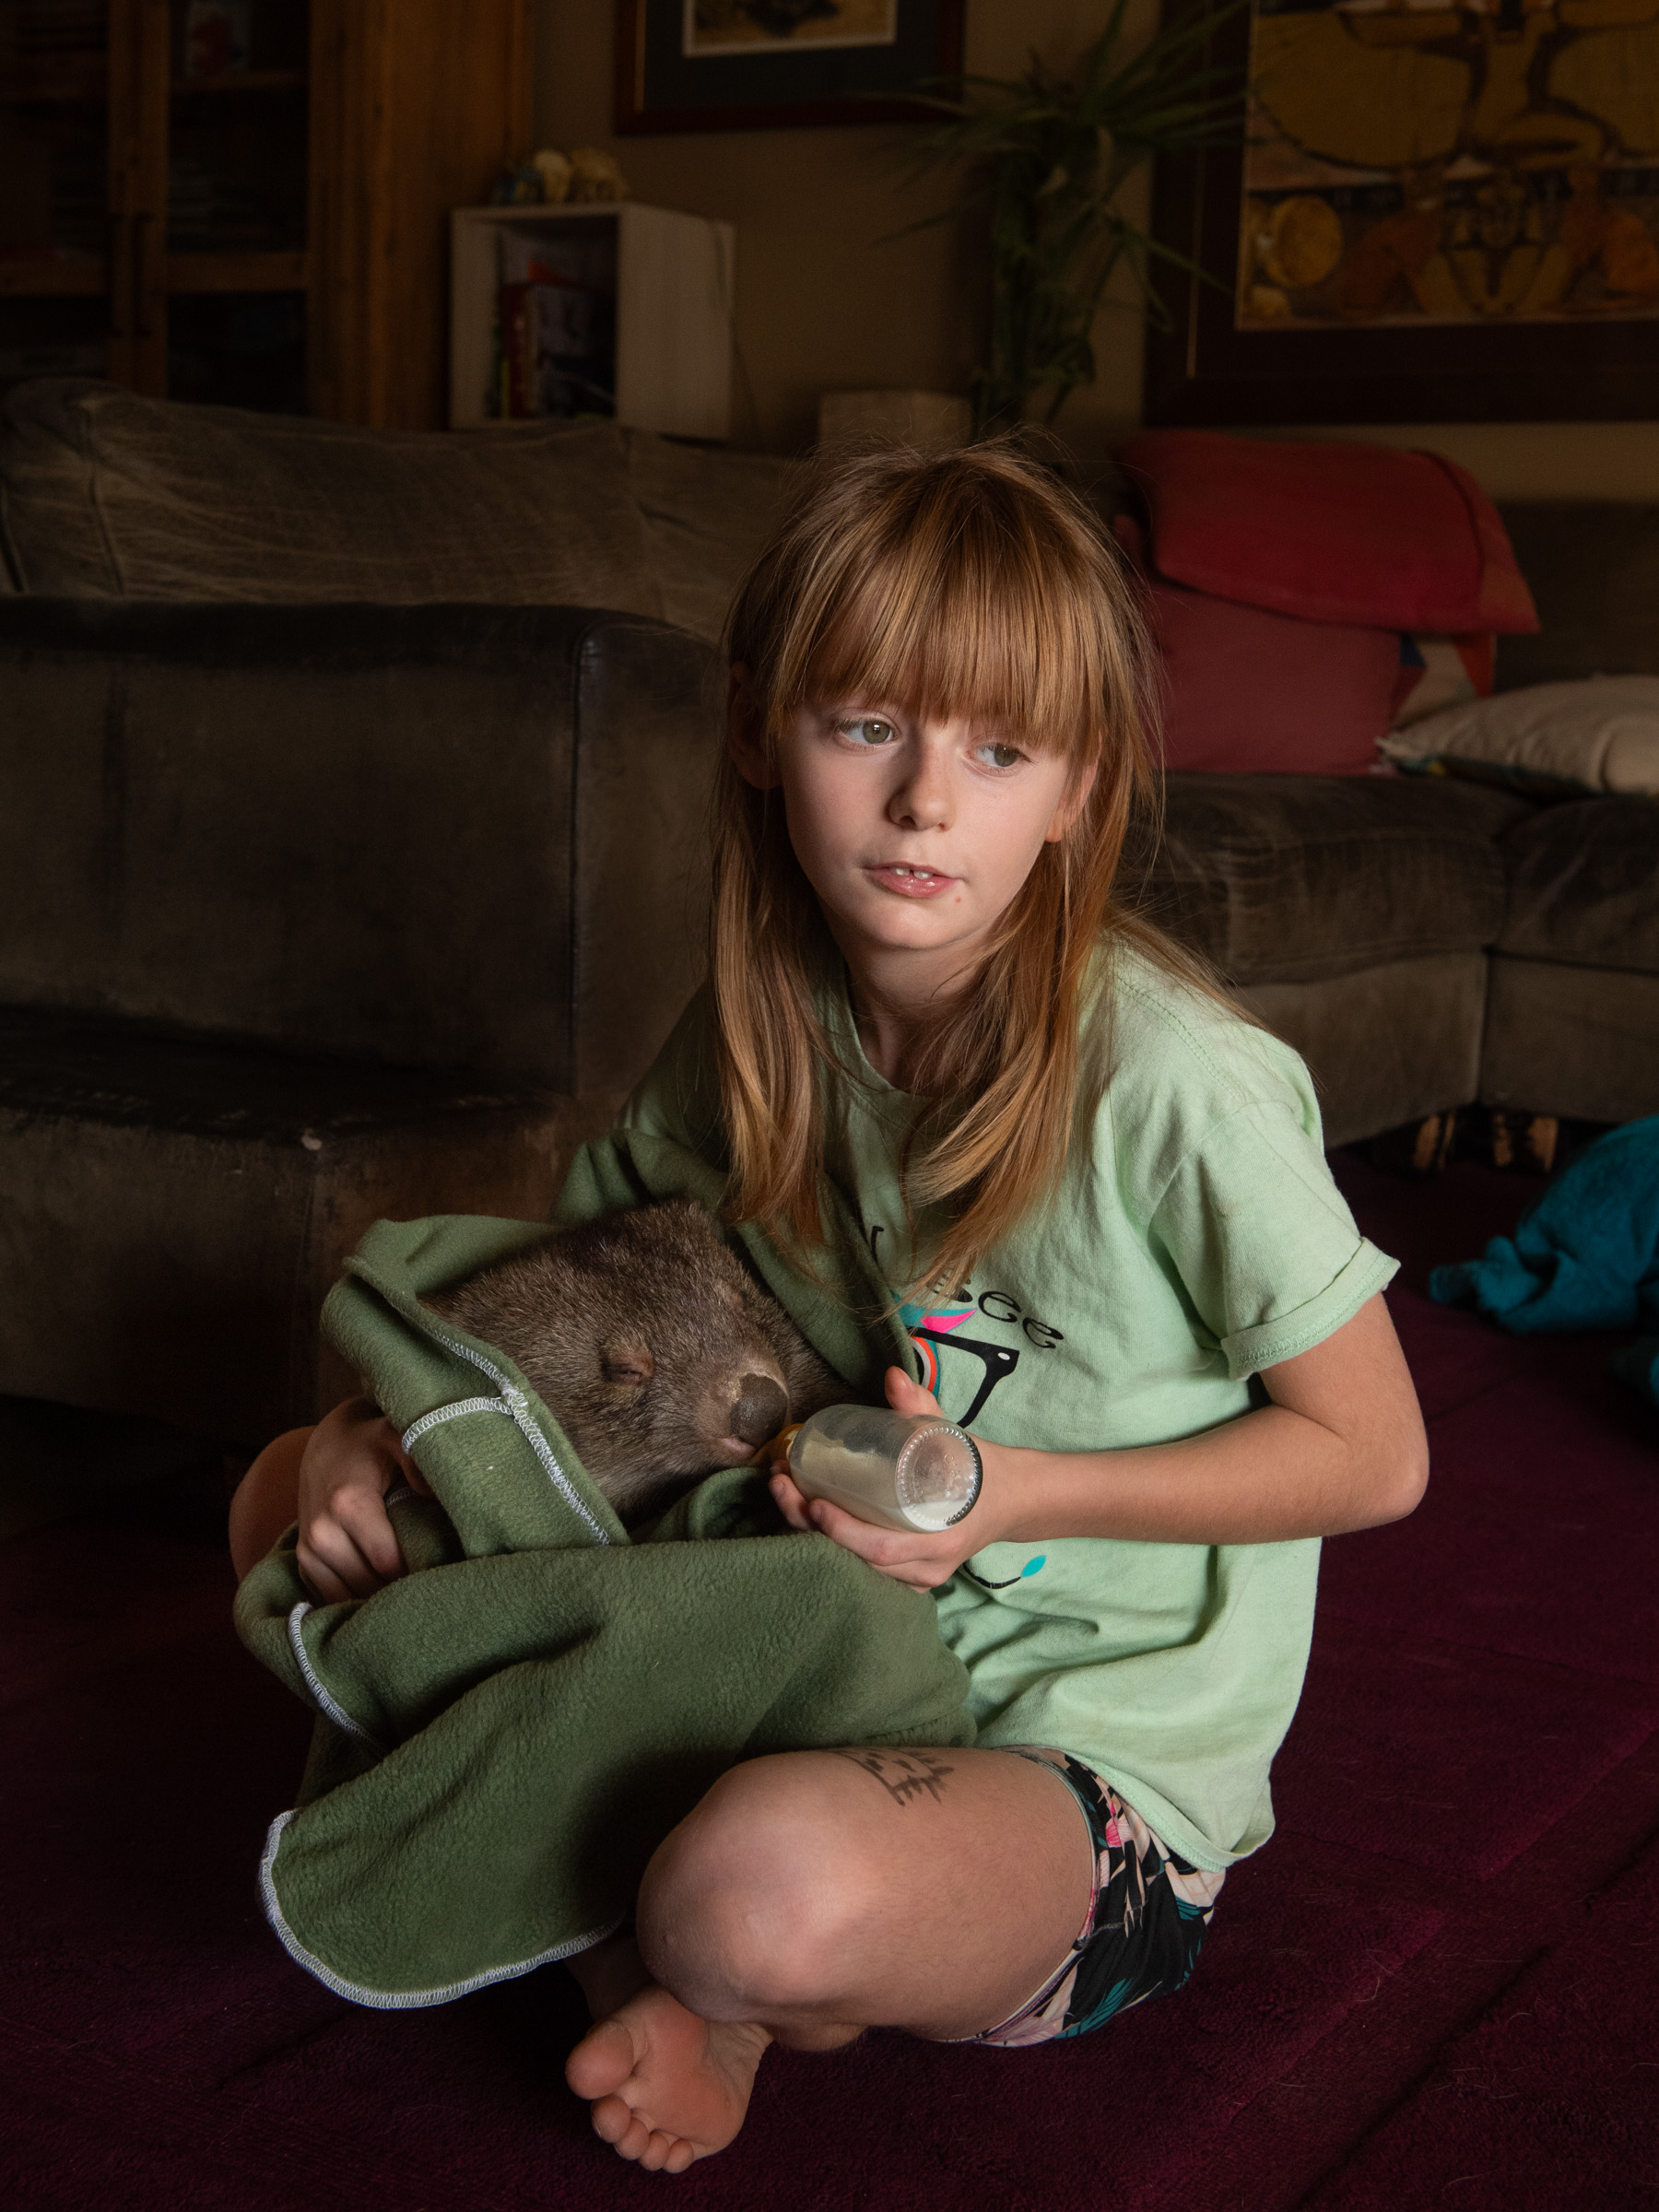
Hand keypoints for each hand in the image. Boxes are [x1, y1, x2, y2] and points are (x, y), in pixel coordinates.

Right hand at [295, 1395, 426, 1602]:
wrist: (327, 1445)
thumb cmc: (371, 1443)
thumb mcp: (398, 1438)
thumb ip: (418, 1462)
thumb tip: (436, 1496)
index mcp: (347, 1503)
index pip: (388, 1562)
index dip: (417, 1569)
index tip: (440, 1566)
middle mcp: (321, 1531)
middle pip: (369, 1584)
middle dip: (400, 1587)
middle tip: (429, 1581)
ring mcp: (308, 1549)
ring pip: (348, 1597)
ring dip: (378, 1597)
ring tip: (407, 1586)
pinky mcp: (302, 1560)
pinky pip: (330, 1597)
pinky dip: (355, 1599)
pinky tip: (380, 1591)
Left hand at [768, 1366, 1007, 1591]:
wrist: (1009, 1499)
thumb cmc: (975, 1466)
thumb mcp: (949, 1434)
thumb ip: (919, 1406)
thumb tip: (893, 1375)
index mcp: (941, 1537)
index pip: (882, 1547)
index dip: (842, 1530)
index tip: (812, 1501)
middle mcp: (927, 1567)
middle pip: (857, 1562)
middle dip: (810, 1528)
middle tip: (781, 1488)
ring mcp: (917, 1579)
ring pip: (855, 1571)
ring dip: (812, 1537)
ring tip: (783, 1496)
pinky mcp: (908, 1580)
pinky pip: (864, 1575)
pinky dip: (831, 1550)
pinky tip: (803, 1521)